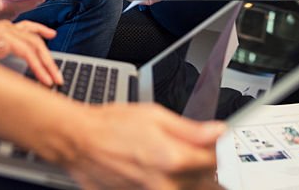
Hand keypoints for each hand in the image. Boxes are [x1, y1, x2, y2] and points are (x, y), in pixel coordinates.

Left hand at [0, 20, 62, 86]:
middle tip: (57, 79)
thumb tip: (6, 45)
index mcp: (0, 33)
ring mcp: (7, 27)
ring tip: (55, 68)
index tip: (47, 81)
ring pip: (34, 37)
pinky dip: (41, 31)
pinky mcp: (6, 29)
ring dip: (47, 52)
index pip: (27, 50)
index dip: (39, 66)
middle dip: (48, 62)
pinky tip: (50, 35)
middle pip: (35, 43)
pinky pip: (28, 28)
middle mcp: (6, 28)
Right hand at [62, 104, 224, 189]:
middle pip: (206, 183)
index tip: (207, 142)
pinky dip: (169, 184)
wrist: (80, 143)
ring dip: (188, 179)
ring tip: (169, 162)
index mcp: (173, 159)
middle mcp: (166, 184)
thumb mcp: (154, 115)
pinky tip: (157, 171)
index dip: (213, 149)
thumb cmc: (111, 126)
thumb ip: (191, 129)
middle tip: (190, 153)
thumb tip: (218, 132)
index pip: (214, 162)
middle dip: (202, 167)